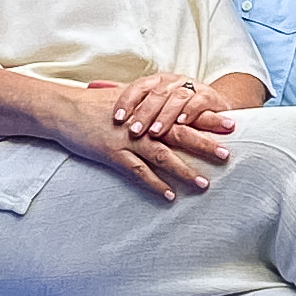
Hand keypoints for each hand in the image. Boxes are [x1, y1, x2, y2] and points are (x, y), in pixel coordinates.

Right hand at [66, 76, 235, 198]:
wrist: (64, 108)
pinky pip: (137, 172)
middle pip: (179, 134)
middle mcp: (142, 123)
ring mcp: (128, 139)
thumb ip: (150, 107)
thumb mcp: (126, 100)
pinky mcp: (112, 153)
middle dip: (205, 144)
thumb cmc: (96, 105)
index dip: (207, 119)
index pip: (184, 114)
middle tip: (228, 154)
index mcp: (149, 109)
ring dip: (184, 170)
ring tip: (204, 184)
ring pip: (162, 156)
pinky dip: (154, 184)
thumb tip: (171, 112)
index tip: (232, 125)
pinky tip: (169, 195)